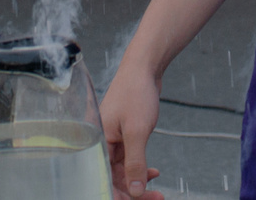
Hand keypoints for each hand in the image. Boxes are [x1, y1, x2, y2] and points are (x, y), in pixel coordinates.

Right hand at [101, 60, 160, 197]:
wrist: (144, 68)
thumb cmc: (136, 92)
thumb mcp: (137, 131)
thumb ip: (135, 162)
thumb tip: (134, 191)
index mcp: (97, 142)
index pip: (103, 179)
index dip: (118, 195)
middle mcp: (102, 143)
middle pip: (114, 178)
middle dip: (134, 192)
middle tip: (157, 198)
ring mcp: (113, 140)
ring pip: (123, 171)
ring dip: (140, 182)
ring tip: (158, 191)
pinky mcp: (124, 137)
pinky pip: (130, 161)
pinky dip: (141, 168)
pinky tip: (154, 172)